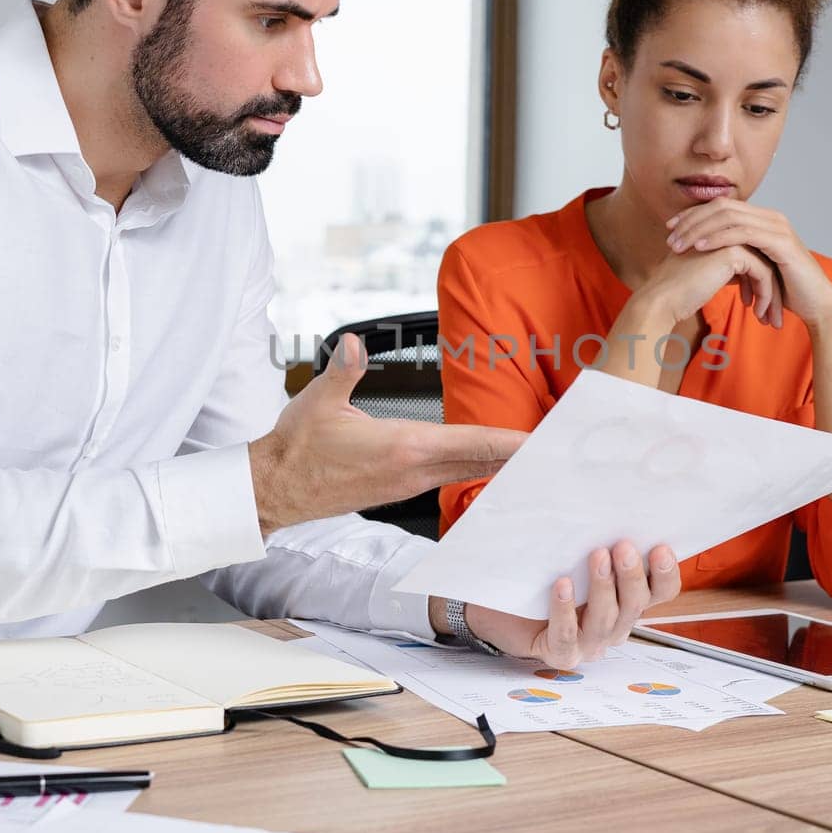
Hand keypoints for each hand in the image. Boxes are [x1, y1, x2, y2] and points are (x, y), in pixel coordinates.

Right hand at [249, 334, 525, 532]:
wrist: (275, 489)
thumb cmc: (296, 448)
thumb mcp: (318, 402)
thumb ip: (344, 370)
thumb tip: (354, 344)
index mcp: (403, 447)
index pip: (470, 442)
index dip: (510, 442)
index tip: (542, 443)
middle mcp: (413, 471)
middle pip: (480, 461)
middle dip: (518, 456)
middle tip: (556, 451)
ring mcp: (407, 484)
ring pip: (466, 471)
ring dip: (499, 464)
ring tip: (533, 456)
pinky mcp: (398, 489)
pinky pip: (448, 478)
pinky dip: (474, 470)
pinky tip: (487, 466)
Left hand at [454, 541, 681, 665]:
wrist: (501, 607)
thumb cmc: (545, 574)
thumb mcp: (576, 553)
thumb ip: (597, 538)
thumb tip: (608, 497)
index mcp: (628, 600)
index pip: (661, 592)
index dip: (666, 573)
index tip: (661, 546)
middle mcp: (615, 625)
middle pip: (635, 605)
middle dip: (631, 575)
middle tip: (622, 546)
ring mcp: (589, 644)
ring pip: (605, 622)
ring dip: (603, 588)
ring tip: (596, 556)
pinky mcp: (560, 654)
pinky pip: (567, 636)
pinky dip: (565, 610)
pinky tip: (561, 585)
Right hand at [635, 243, 781, 328]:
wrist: (662, 300)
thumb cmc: (677, 293)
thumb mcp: (704, 275)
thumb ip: (723, 269)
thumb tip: (744, 278)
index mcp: (718, 234)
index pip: (752, 256)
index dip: (759, 282)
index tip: (762, 306)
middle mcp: (725, 232)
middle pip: (762, 259)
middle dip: (771, 290)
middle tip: (773, 315)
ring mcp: (730, 239)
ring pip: (765, 266)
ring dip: (771, 296)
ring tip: (769, 320)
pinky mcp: (734, 252)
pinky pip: (762, 273)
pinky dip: (764, 295)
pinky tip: (759, 313)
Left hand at [665, 199, 831, 329]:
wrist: (816, 305)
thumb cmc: (785, 291)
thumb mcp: (754, 269)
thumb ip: (735, 256)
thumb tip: (705, 257)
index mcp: (762, 220)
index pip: (721, 207)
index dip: (693, 215)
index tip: (669, 228)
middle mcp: (770, 217)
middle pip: (722, 206)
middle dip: (692, 220)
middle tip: (669, 236)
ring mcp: (777, 227)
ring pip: (729, 217)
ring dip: (700, 229)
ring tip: (679, 244)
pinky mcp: (781, 242)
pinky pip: (743, 233)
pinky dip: (719, 238)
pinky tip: (700, 248)